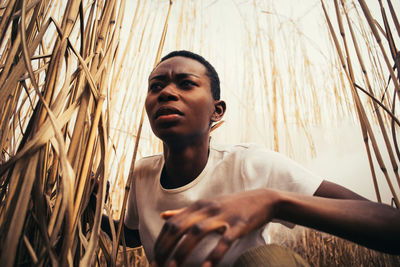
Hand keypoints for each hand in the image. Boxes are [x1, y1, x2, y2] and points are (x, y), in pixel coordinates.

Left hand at [152, 188, 278, 266]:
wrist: (262, 200)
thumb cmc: (230, 206)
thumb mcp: (206, 205)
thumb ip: (184, 212)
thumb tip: (163, 216)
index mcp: (198, 206)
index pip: (172, 223)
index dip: (161, 240)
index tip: (154, 258)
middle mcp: (207, 209)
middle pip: (180, 226)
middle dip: (166, 247)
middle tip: (158, 266)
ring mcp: (223, 216)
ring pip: (197, 232)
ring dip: (183, 251)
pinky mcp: (238, 225)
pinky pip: (224, 240)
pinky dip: (214, 254)